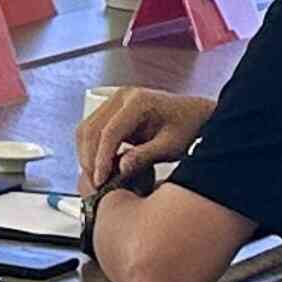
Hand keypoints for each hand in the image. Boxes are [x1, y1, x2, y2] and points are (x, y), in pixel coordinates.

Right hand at [81, 86, 211, 193]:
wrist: (194, 115)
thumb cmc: (187, 128)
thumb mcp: (171, 146)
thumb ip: (146, 156)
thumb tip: (121, 169)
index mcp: (138, 101)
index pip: (109, 132)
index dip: (102, 159)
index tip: (100, 181)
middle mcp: (122, 97)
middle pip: (91, 129)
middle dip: (89, 159)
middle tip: (96, 185)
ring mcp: (115, 102)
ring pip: (86, 129)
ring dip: (86, 155)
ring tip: (97, 178)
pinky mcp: (113, 111)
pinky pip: (92, 130)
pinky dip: (91, 150)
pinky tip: (101, 167)